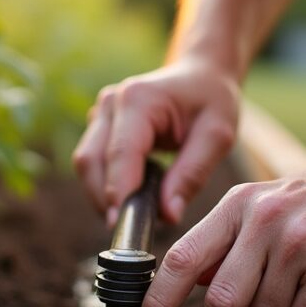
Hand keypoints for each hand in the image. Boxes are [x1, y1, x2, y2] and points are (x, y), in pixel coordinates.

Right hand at [73, 58, 239, 224]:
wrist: (202, 75)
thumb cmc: (212, 101)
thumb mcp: (217, 136)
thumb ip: (192, 174)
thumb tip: (167, 215)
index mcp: (139, 99)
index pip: (120, 153)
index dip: (119, 191)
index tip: (124, 226)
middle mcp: (111, 103)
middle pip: (91, 161)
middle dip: (107, 200)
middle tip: (134, 231)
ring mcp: (101, 113)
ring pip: (87, 165)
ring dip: (105, 195)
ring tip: (139, 212)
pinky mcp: (100, 126)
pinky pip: (94, 163)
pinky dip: (110, 185)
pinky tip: (136, 194)